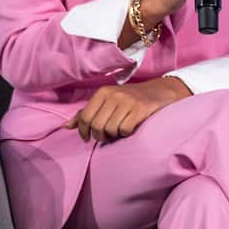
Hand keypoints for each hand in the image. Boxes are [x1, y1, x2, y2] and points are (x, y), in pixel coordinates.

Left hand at [65, 77, 190, 142]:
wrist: (162, 91)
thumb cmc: (131, 99)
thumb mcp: (108, 101)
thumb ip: (87, 112)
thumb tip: (66, 126)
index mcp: (103, 92)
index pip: (84, 117)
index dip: (83, 132)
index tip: (87, 138)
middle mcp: (114, 95)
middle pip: (96, 126)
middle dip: (100, 135)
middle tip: (107, 136)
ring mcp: (128, 101)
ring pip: (110, 129)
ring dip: (115, 135)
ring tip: (120, 130)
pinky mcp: (141, 109)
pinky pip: (125, 130)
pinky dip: (127, 133)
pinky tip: (131, 128)